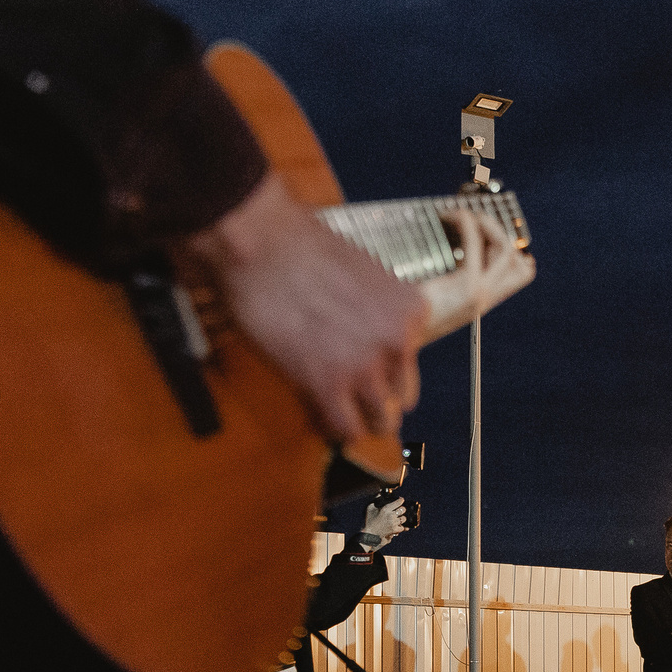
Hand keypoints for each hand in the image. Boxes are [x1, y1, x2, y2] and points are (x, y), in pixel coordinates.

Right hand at [187, 175, 426, 442]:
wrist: (259, 241)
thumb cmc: (299, 244)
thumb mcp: (362, 276)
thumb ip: (375, 312)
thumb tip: (365, 338)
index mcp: (412, 311)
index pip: (410, 362)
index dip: (385, 369)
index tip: (367, 370)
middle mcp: (398, 341)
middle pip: (400, 396)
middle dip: (377, 398)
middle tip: (355, 399)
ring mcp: (365, 366)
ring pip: (379, 421)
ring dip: (359, 421)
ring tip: (341, 414)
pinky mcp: (327, 385)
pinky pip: (344, 429)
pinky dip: (334, 430)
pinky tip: (322, 419)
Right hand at [361, 496, 407, 545]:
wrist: (369, 534)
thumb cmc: (369, 521)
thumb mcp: (369, 508)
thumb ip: (375, 500)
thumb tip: (379, 494)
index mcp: (386, 509)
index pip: (399, 502)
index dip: (401, 500)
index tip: (401, 500)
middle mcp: (391, 515)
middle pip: (403, 509)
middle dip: (402, 509)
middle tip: (399, 510)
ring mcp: (394, 523)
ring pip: (404, 518)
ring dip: (401, 518)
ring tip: (397, 518)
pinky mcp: (394, 530)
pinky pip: (402, 527)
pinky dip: (400, 526)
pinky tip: (397, 525)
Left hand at [414, 202, 534, 341]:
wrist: (391, 333)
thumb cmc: (400, 311)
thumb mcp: (428, 295)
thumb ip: (442, 276)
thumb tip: (441, 243)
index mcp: (478, 302)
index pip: (520, 275)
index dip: (516, 250)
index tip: (493, 231)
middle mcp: (484, 300)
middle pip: (520, 264)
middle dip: (502, 234)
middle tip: (478, 219)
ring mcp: (479, 294)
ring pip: (506, 251)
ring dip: (488, 224)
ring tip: (465, 214)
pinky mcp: (467, 288)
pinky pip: (474, 244)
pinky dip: (466, 222)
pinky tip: (449, 216)